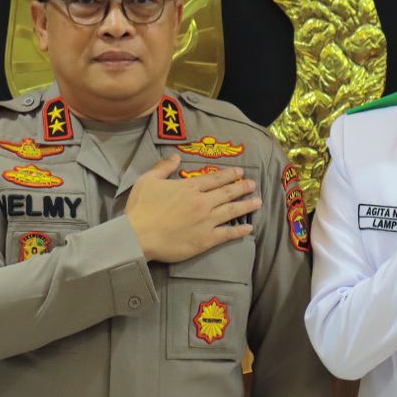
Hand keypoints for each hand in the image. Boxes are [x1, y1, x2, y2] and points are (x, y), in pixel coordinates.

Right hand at [125, 157, 259, 262]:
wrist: (138, 236)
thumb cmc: (140, 208)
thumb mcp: (147, 180)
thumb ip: (163, 167)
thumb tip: (176, 157)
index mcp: (189, 187)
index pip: (215, 178)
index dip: (229, 175)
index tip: (240, 172)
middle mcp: (202, 202)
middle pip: (227, 192)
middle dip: (242, 187)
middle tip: (252, 184)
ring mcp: (207, 221)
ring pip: (232, 211)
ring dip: (246, 205)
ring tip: (257, 201)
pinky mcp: (206, 239)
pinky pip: (227, 234)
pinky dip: (240, 231)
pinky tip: (249, 228)